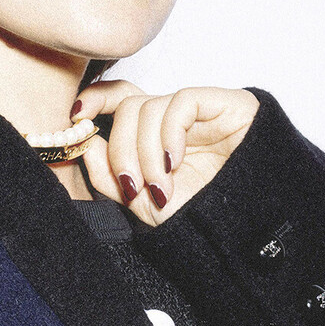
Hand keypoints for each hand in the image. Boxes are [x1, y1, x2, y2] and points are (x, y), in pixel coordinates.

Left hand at [69, 78, 259, 224]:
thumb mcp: (144, 204)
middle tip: (134, 185)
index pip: (119, 99)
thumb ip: (110, 176)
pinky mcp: (222, 103)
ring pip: (148, 108)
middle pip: (127, 108)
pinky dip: (168, 134)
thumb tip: (84, 143)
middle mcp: (172, 119)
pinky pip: (180, 102)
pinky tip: (175, 162)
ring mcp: (197, 111)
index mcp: (154, 136)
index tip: (76, 117)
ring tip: (162, 186)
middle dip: (121, 149)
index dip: (95, 100)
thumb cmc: (203, 215)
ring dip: (145, 152)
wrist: (249, 226)